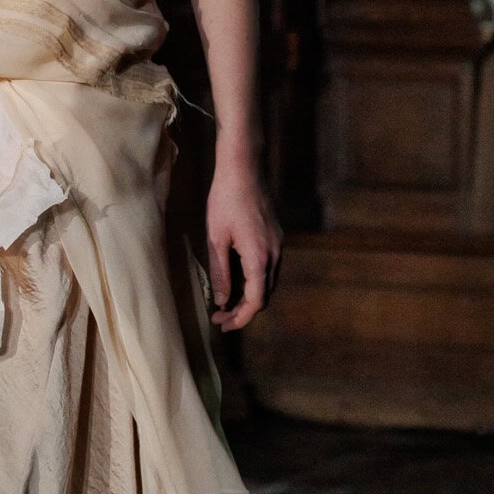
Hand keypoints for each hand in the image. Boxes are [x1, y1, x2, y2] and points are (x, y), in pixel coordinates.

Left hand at [205, 151, 281, 330]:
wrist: (243, 169)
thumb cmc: (225, 200)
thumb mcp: (215, 239)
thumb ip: (220, 272)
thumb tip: (222, 301)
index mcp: (259, 257)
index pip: (256, 301)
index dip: (240, 318)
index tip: (222, 325)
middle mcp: (274, 254)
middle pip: (263, 295)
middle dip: (243, 310)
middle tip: (219, 316)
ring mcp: (278, 244)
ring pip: (266, 282)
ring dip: (248, 296)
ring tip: (225, 302)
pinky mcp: (275, 236)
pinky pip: (268, 267)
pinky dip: (253, 280)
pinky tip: (236, 279)